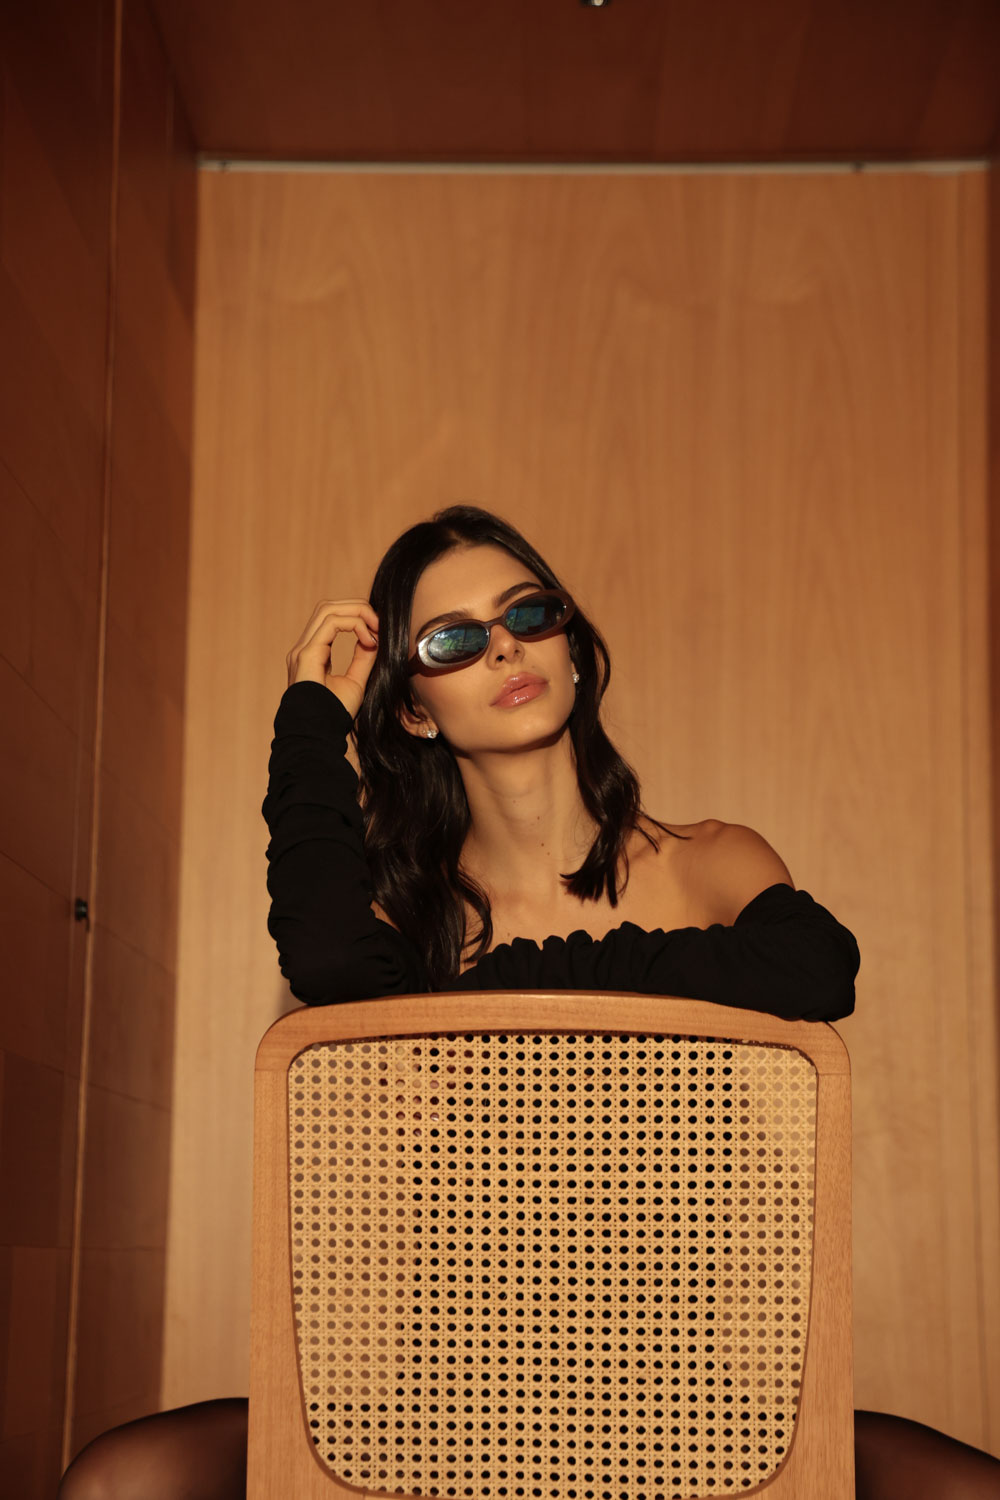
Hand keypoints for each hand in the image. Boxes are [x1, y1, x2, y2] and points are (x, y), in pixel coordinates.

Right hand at [286, 599, 379, 717]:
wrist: (318, 735)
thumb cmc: (334, 716)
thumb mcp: (356, 681)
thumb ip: (363, 658)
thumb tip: (374, 638)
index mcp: (313, 654)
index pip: (332, 619)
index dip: (357, 617)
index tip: (379, 632)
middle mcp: (304, 648)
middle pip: (328, 607)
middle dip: (357, 607)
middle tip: (380, 622)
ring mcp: (302, 649)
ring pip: (327, 609)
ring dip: (357, 611)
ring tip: (376, 627)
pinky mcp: (306, 654)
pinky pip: (331, 622)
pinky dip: (354, 624)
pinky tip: (369, 639)